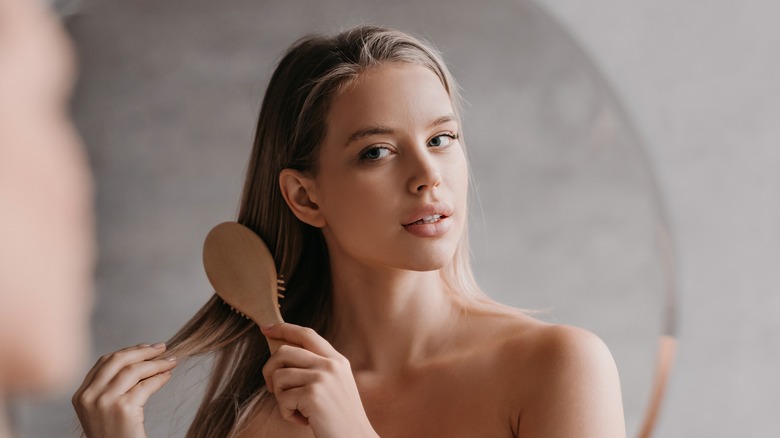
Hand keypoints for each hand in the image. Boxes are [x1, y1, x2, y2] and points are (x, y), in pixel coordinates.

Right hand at [72, 343, 176, 437]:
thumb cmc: (114, 436)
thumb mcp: (102, 410)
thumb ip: (110, 386)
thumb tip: (139, 358)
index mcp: (81, 396)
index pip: (104, 362)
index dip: (128, 351)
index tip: (146, 347)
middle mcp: (89, 397)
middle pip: (118, 360)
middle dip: (143, 351)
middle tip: (163, 348)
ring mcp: (105, 402)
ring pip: (134, 370)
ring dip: (157, 363)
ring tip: (171, 361)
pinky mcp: (123, 409)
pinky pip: (146, 385)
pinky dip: (160, 377)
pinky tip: (168, 376)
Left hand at [261, 323, 377, 437]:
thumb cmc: (340, 417)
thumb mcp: (335, 384)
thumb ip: (317, 367)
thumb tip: (282, 354)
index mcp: (337, 360)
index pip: (306, 334)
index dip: (284, 328)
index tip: (266, 328)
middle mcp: (330, 365)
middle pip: (285, 352)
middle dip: (269, 370)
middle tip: (271, 388)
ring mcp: (322, 378)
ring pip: (279, 376)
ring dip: (280, 397)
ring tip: (297, 409)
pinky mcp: (313, 395)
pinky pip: (282, 399)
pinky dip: (286, 413)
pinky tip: (303, 419)